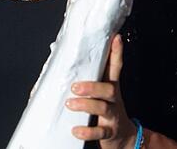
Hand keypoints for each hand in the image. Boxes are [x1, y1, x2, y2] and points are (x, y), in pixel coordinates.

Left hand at [66, 34, 136, 148]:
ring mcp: (113, 115)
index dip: (116, 53)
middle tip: (75, 86)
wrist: (122, 138)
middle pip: (108, 89)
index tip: (114, 38)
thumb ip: (83, 80)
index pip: (114, 67)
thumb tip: (54, 67)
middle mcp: (113, 99)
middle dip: (92, 86)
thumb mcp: (98, 94)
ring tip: (70, 104)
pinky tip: (76, 130)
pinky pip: (100, 131)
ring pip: (104, 107)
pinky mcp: (110, 131)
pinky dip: (88, 131)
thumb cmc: (103, 110)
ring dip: (86, 104)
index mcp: (109, 86)